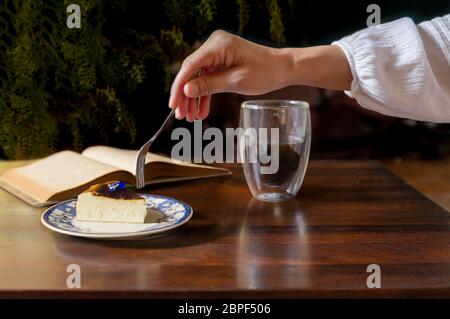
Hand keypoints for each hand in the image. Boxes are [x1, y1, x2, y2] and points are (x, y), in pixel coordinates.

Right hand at [168, 30, 290, 120]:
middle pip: (191, 72)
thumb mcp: (236, 81)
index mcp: (218, 45)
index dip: (179, 86)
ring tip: (190, 117)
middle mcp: (214, 46)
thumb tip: (187, 90)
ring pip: (197, 78)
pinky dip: (204, 96)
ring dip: (193, 99)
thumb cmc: (265, 71)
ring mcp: (217, 54)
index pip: (191, 65)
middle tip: (180, 114)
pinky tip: (201, 112)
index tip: (173, 103)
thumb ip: (210, 85)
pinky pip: (207, 79)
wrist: (283, 68)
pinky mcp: (221, 63)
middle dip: (185, 95)